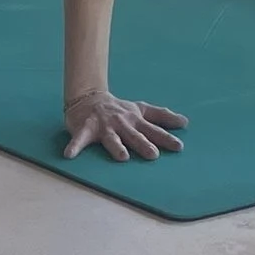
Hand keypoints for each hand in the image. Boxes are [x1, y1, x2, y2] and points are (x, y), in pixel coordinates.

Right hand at [62, 87, 187, 162]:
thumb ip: (161, 116)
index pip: (153, 129)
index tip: (179, 147)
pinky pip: (79, 139)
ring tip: (123, 157)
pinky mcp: (86, 128)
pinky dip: (74, 146)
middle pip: (134, 135)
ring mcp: (104, 125)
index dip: (166, 138)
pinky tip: (69, 156)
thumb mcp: (141, 109)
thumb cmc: (119, 109)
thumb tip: (185, 122)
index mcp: (135, 119)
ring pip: (111, 138)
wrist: (89, 97)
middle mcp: (121, 122)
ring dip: (117, 147)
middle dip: (144, 144)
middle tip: (154, 155)